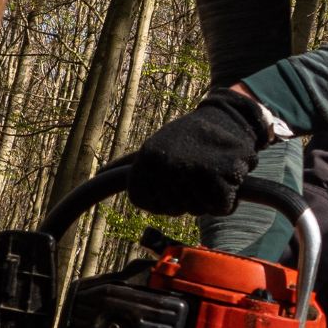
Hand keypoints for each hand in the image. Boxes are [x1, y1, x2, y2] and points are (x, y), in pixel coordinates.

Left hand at [127, 87, 271, 216]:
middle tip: (198, 171)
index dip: (163, 198)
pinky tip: (226, 177)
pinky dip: (227, 199)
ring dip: (208, 197)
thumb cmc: (191, 138)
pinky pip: (220, 206)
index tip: (175, 179)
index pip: (145, 202)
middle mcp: (164, 165)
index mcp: (147, 159)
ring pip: (197, 209)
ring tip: (212, 170)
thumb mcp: (155, 146)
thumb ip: (128, 164)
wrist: (229, 117)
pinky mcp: (219, 175)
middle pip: (173, 209)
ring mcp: (190, 170)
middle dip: (188, 197)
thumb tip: (99, 172)